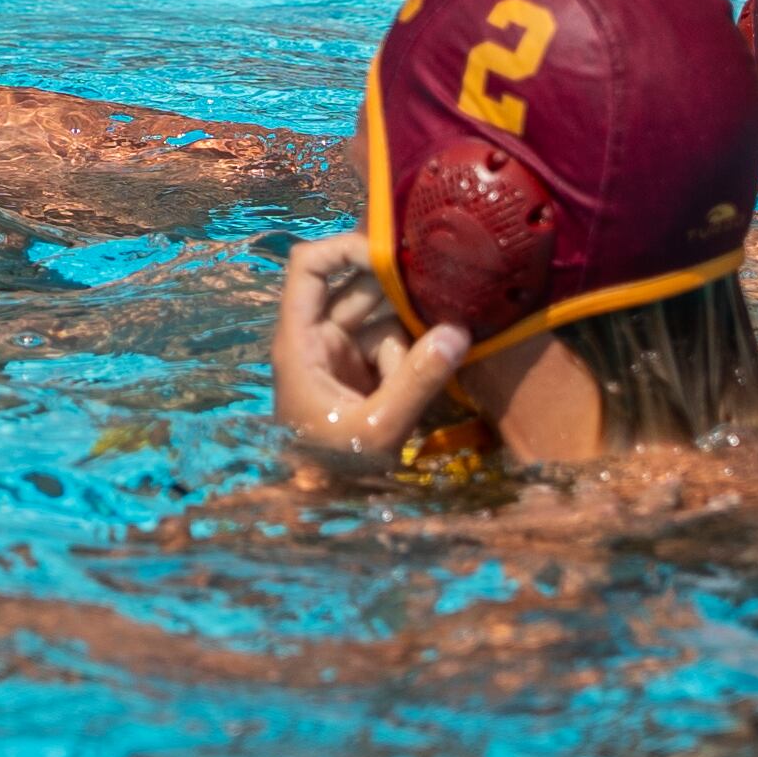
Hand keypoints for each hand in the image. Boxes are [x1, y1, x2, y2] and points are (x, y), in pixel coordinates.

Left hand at [270, 231, 469, 474]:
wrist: (322, 509)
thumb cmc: (333, 471)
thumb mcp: (378, 429)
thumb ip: (417, 381)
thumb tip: (457, 331)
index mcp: (300, 341)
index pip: (308, 267)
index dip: (344, 247)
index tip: (391, 250)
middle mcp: (317, 340)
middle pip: (356, 288)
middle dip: (399, 291)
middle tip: (445, 286)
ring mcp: (341, 357)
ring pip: (383, 319)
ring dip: (414, 332)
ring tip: (444, 344)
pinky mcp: (364, 377)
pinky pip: (394, 347)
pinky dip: (416, 354)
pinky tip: (439, 367)